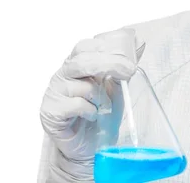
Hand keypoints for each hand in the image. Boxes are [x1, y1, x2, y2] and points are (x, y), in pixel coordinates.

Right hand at [39, 28, 144, 181]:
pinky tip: (92, 117)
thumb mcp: (117, 86)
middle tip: (129, 71)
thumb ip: (123, 65)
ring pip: (81, 85)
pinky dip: (89, 110)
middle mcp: (63, 75)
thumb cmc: (100, 113)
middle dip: (109, 64)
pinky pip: (75, 104)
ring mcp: (54, 92)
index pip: (86, 46)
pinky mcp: (51, 112)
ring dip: (100, 97)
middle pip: (82, 60)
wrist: (90, 146)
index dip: (106, 48)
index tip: (127, 57)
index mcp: (77, 64)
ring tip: (103, 107)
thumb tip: (139, 42)